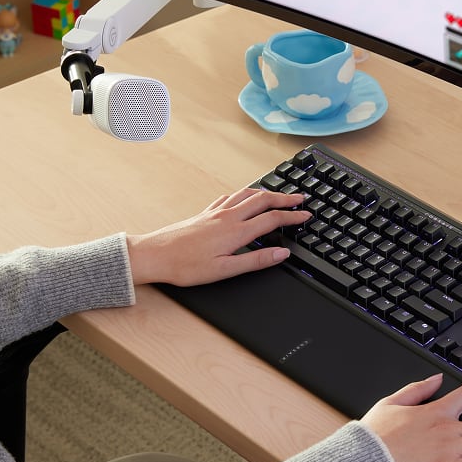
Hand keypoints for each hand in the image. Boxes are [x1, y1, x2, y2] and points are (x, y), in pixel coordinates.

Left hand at [126, 188, 310, 285]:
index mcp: (235, 231)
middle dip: (284, 198)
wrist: (154, 255)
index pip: (272, 219)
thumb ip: (256, 261)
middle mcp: (227, 217)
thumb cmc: (185, 266)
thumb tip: (281, 254)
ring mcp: (215, 212)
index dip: (292, 216)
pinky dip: (244, 194)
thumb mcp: (225, 270)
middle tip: (300, 198)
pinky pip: (230, 197)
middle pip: (262, 199)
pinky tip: (243, 197)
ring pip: (246, 194)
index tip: (306, 215)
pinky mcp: (204, 213)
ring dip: (266, 192)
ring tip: (278, 194)